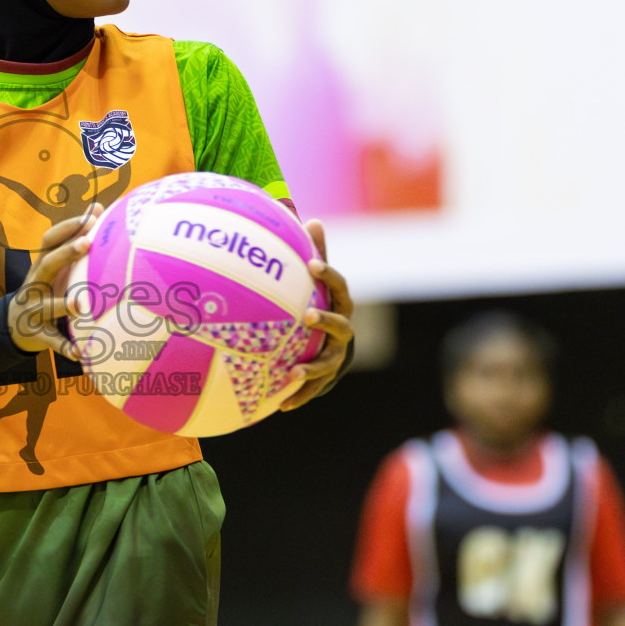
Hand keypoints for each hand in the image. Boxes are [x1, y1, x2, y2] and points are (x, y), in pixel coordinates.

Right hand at [7, 204, 103, 359]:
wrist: (12, 325)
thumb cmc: (45, 288)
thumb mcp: (53, 265)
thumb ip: (72, 239)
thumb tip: (97, 206)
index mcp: (41, 265)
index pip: (50, 240)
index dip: (68, 227)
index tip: (91, 216)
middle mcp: (34, 283)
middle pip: (47, 264)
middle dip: (66, 253)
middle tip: (88, 243)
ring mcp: (34, 309)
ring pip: (47, 306)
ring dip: (63, 304)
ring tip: (81, 304)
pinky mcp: (37, 333)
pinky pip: (51, 340)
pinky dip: (65, 347)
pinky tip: (81, 354)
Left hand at [277, 219, 353, 410]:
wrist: (332, 347)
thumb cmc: (322, 305)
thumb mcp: (319, 282)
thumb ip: (317, 255)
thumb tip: (311, 219)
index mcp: (340, 305)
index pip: (339, 287)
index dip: (328, 274)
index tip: (312, 264)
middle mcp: (342, 331)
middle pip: (340, 326)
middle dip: (326, 321)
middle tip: (307, 316)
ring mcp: (334, 356)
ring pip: (326, 364)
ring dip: (310, 368)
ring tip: (292, 372)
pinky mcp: (323, 378)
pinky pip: (312, 389)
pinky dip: (298, 396)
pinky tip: (281, 406)